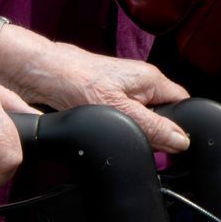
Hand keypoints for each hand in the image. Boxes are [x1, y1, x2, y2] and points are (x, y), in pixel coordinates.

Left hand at [0, 23, 191, 153]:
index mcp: (151, 79)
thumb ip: (151, 126)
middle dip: (157, 134)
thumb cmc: (74, 80)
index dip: (183, 126)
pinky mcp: (105, 102)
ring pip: (141, 121)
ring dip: (134, 134)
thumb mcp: (118, 110)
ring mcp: (122, 93)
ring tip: (120, 140)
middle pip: (163, 116)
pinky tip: (107, 138)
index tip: (177, 147)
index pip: (182, 104)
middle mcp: (139, 85)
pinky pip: (122, 122)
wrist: (37, 73)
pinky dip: (117, 132)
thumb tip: (181, 140)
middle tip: (143, 148)